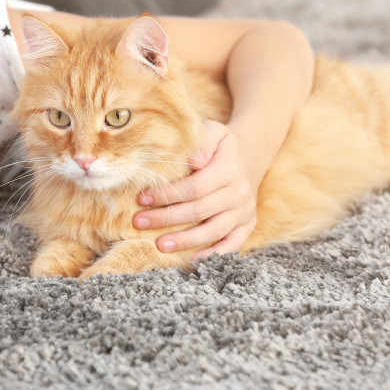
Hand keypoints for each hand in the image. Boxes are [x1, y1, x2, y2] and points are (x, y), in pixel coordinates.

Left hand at [133, 120, 257, 258]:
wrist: (250, 155)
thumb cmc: (220, 144)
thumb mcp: (213, 130)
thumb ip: (202, 140)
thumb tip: (193, 160)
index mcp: (229, 168)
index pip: (194, 187)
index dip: (167, 194)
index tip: (142, 198)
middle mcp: (240, 192)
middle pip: (200, 210)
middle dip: (166, 218)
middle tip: (139, 223)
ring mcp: (245, 211)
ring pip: (214, 230)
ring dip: (185, 241)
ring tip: (159, 245)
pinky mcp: (248, 224)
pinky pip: (232, 244)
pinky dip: (213, 254)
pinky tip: (191, 259)